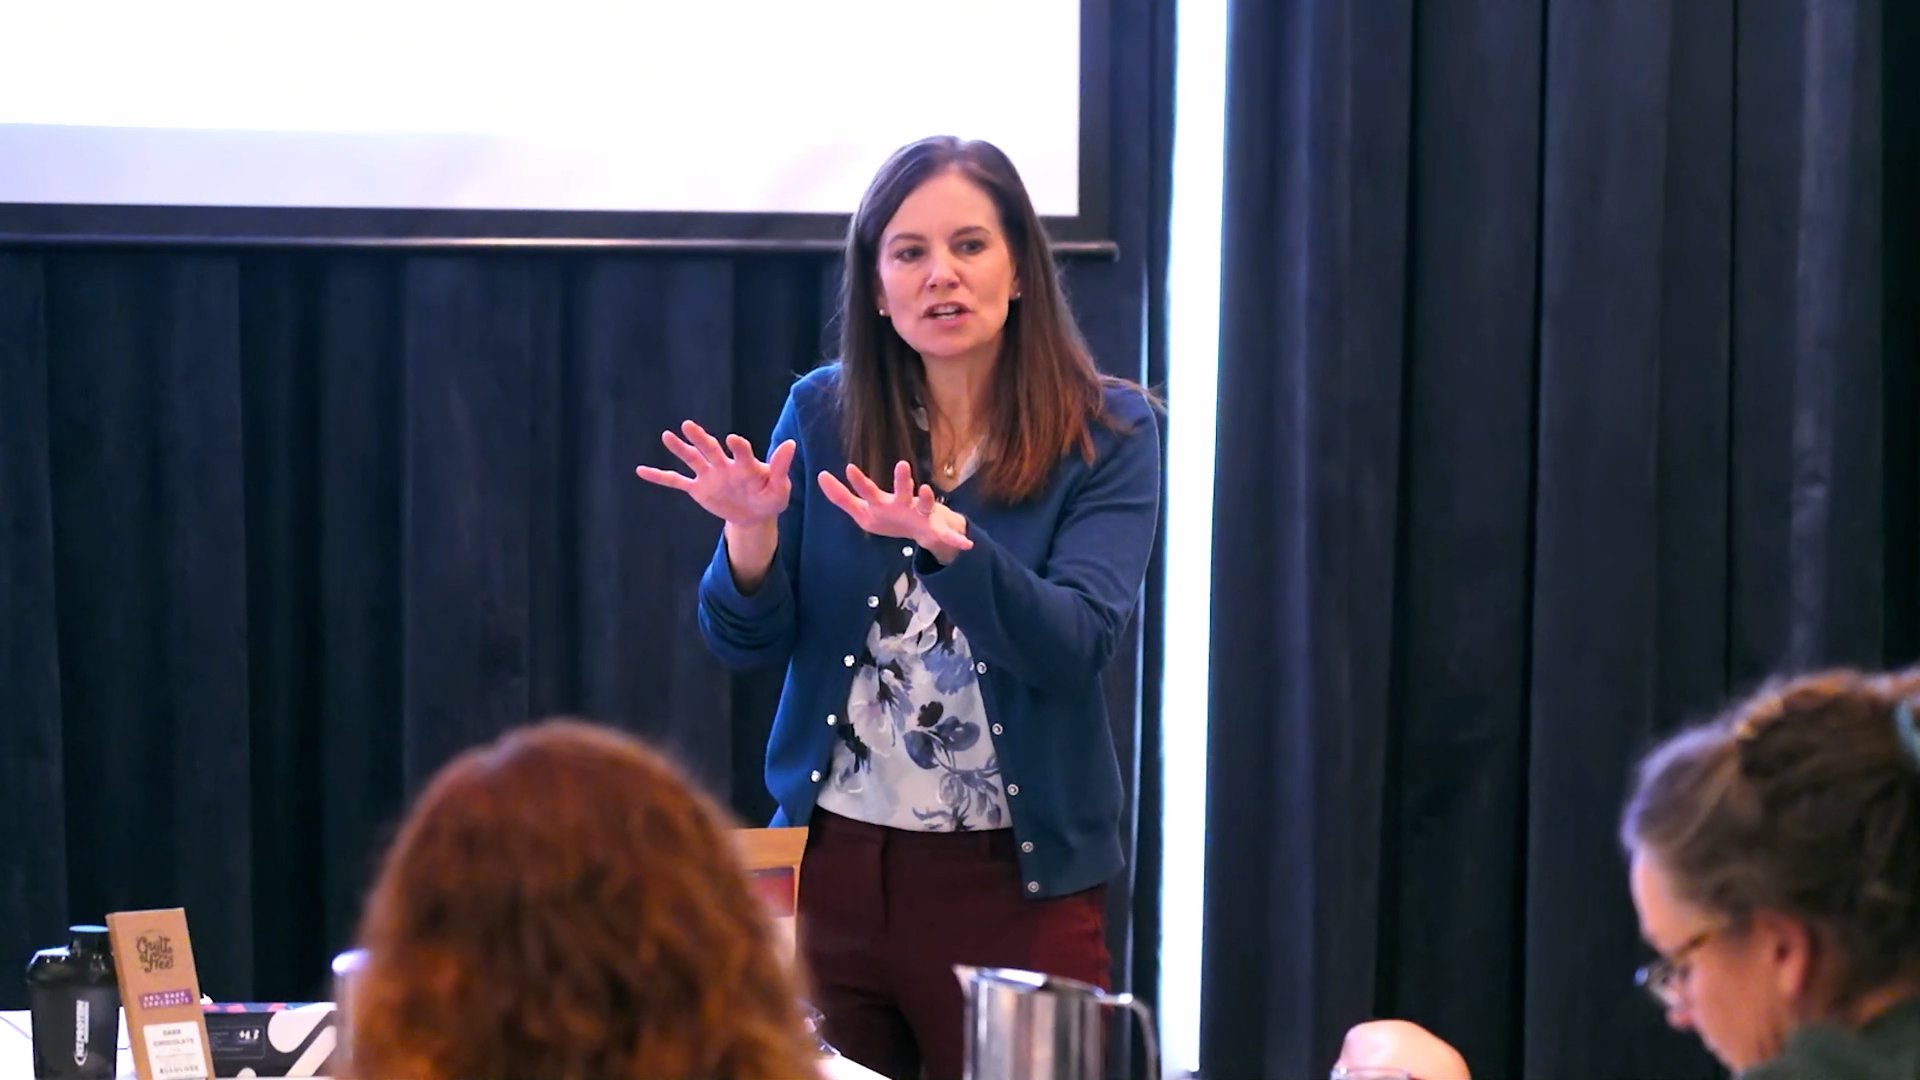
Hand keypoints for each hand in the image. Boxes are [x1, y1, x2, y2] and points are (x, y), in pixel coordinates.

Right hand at [635, 420, 795, 526]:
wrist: (755, 515)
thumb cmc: (770, 498)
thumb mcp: (779, 488)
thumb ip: (780, 468)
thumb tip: (791, 444)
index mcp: (746, 464)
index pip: (741, 452)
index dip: (738, 446)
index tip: (732, 440)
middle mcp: (724, 466)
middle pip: (710, 449)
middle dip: (699, 438)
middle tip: (688, 426)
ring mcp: (709, 476)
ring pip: (692, 460)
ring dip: (680, 449)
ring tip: (667, 435)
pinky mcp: (698, 489)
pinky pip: (676, 482)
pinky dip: (659, 476)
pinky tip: (641, 470)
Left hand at [818, 461, 972, 560]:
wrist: (923, 530)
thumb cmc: (890, 517)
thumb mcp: (863, 510)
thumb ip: (842, 496)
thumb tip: (820, 476)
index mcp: (885, 502)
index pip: (869, 491)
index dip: (859, 481)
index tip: (848, 468)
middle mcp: (904, 503)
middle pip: (902, 490)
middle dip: (902, 480)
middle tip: (902, 465)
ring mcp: (921, 514)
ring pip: (925, 505)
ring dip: (928, 499)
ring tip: (929, 491)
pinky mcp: (935, 529)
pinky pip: (947, 535)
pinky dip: (957, 539)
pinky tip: (967, 544)